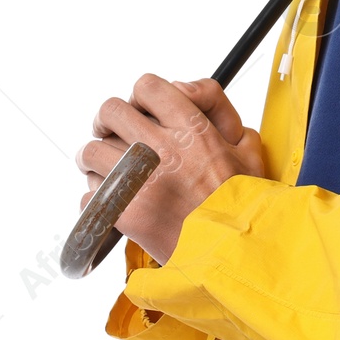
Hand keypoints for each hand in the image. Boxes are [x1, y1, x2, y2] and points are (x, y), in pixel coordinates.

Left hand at [76, 74, 266, 264]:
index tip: (139, 109)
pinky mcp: (124, 212)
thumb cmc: (241, 203)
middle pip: (110, 112)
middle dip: (106, 122)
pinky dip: (98, 200)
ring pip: (91, 151)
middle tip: (110, 135)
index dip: (139, 96)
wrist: (234, 251)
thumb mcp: (248, 147)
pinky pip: (90, 195)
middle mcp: (162, 148)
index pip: (147, 87)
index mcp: (192, 128)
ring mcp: (139, 180)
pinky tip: (116, 204)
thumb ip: (221, 113)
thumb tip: (187, 95)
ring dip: (95, 161)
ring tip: (107, 171)